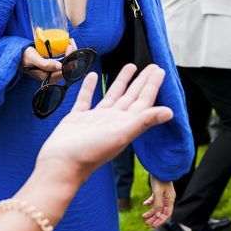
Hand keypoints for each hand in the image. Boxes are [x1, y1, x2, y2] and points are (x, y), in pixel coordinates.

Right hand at [20, 42, 71, 84]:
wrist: (18, 57)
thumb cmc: (24, 57)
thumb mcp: (33, 59)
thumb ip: (45, 64)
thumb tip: (60, 66)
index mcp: (49, 78)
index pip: (67, 69)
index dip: (71, 57)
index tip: (68, 45)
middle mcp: (53, 77)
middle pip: (70, 67)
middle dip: (73, 53)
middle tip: (70, 41)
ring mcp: (54, 72)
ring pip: (68, 64)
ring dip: (71, 53)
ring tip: (69, 41)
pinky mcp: (53, 68)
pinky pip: (64, 62)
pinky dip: (67, 53)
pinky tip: (66, 45)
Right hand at [35, 64, 173, 186]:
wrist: (61, 165)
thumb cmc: (90, 153)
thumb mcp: (121, 134)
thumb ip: (144, 121)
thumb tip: (170, 112)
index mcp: (125, 124)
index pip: (143, 101)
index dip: (152, 86)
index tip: (160, 70)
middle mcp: (112, 121)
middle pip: (131, 96)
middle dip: (141, 81)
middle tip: (152, 65)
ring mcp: (95, 120)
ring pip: (112, 96)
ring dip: (121, 82)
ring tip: (130, 66)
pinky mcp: (77, 119)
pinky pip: (85, 99)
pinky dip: (89, 87)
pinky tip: (93, 76)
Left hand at [143, 177, 173, 227]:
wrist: (158, 168)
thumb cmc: (159, 179)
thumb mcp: (157, 193)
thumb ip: (158, 205)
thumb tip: (157, 216)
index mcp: (170, 199)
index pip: (167, 214)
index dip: (160, 220)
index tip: (153, 226)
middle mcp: (168, 198)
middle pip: (161, 212)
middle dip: (154, 218)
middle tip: (146, 223)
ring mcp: (163, 195)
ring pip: (157, 207)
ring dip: (151, 212)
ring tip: (143, 217)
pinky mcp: (158, 191)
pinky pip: (154, 200)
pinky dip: (149, 203)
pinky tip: (144, 205)